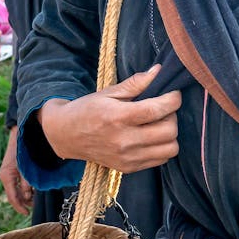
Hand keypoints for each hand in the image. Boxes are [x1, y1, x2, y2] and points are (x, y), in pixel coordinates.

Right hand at [0, 125, 32, 214]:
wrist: (21, 133)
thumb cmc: (24, 148)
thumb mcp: (26, 167)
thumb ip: (27, 181)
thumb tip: (28, 195)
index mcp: (7, 176)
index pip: (12, 197)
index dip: (20, 206)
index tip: (27, 213)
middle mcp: (6, 176)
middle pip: (14, 195)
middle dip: (24, 202)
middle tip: (34, 205)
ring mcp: (9, 173)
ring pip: (16, 190)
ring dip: (25, 195)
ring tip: (35, 199)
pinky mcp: (13, 170)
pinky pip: (17, 183)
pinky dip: (25, 188)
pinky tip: (33, 190)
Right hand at [39, 65, 180, 173]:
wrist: (65, 136)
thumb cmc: (88, 110)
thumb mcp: (109, 92)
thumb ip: (136, 83)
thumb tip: (158, 70)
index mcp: (118, 117)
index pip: (157, 110)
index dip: (173, 99)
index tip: (173, 93)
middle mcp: (124, 140)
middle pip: (169, 131)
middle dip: (172, 116)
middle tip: (163, 109)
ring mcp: (127, 157)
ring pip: (170, 148)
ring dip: (170, 134)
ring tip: (158, 124)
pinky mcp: (129, 168)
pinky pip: (161, 159)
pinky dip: (163, 147)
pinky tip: (151, 136)